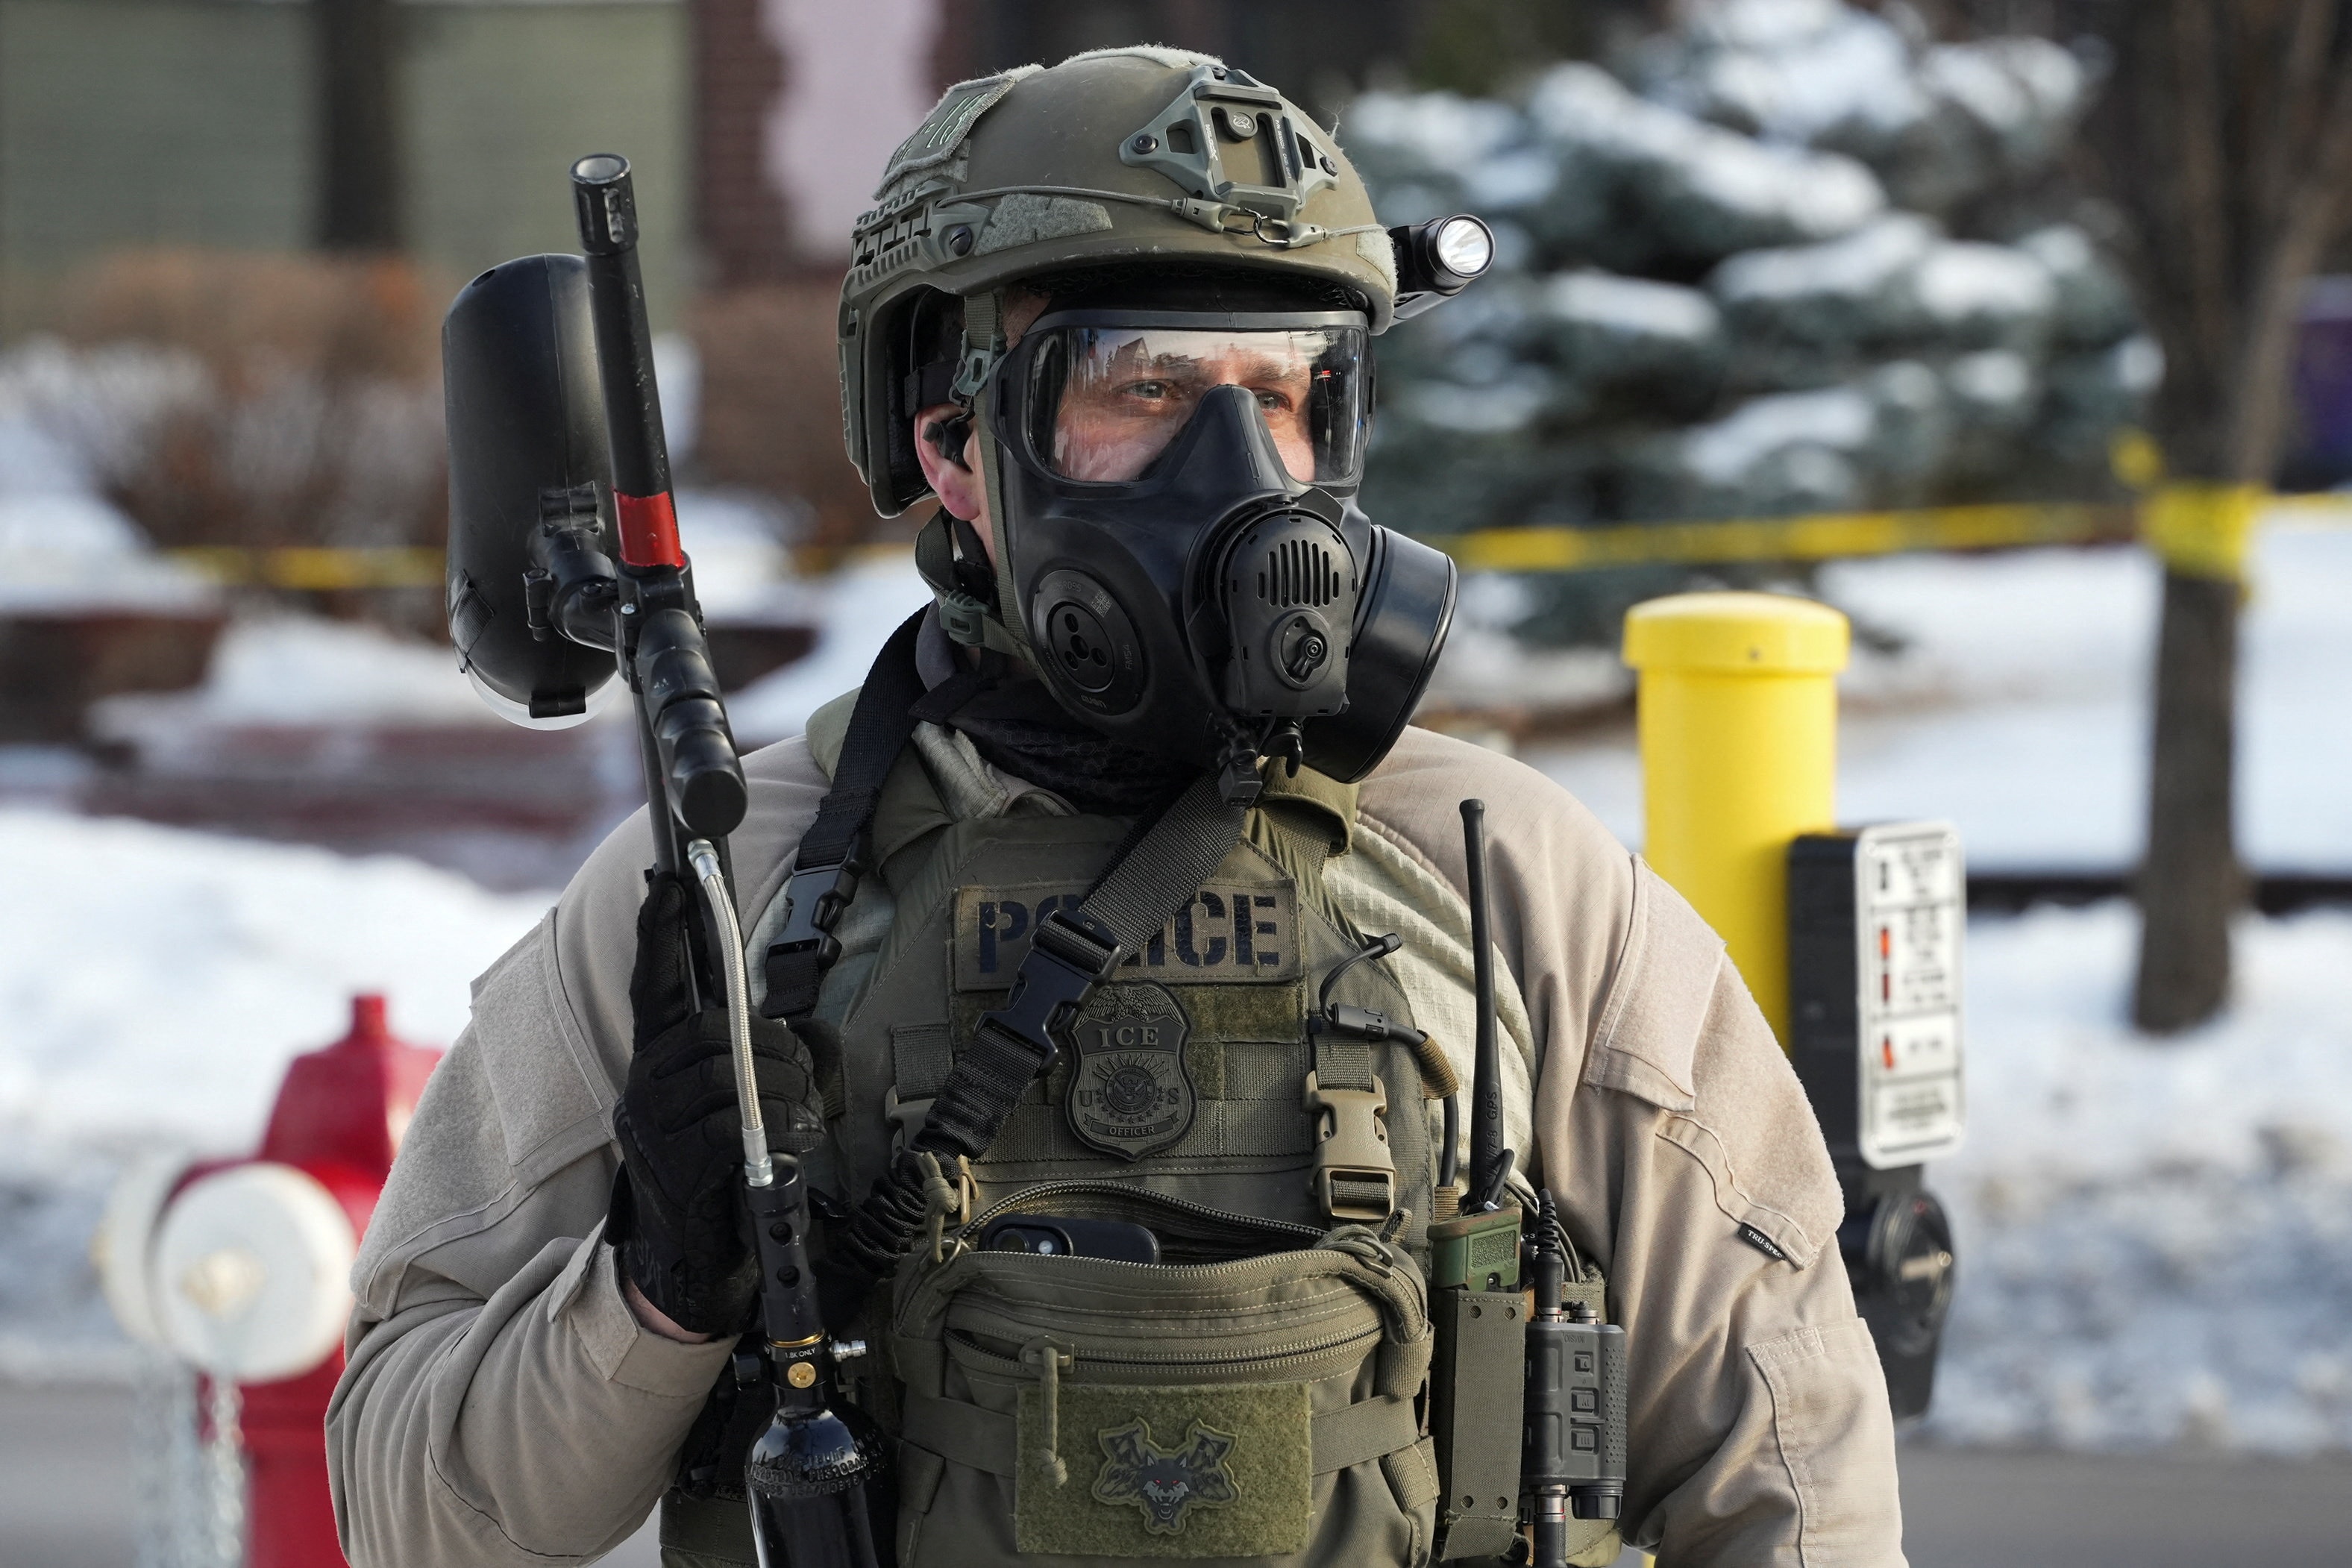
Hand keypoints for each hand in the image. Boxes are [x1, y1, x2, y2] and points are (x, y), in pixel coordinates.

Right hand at [609, 871, 821, 1335]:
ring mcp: (653, 1129)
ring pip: (729, 1073)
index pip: (654, 987)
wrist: (694, 1265)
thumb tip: (794, 1036)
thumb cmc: (721, 1176)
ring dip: (782, 1091)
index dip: (660, 932)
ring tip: (799, 1118)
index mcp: (657, 1066)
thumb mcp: (733, 1109)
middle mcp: (645, 1088)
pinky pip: (732, 1124)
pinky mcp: (676, 1166)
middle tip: (801, 1076)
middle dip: (773, 1046)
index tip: (668, 879)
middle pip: (713, 1029)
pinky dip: (772, 1130)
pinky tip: (784, 1149)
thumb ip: (751, 1065)